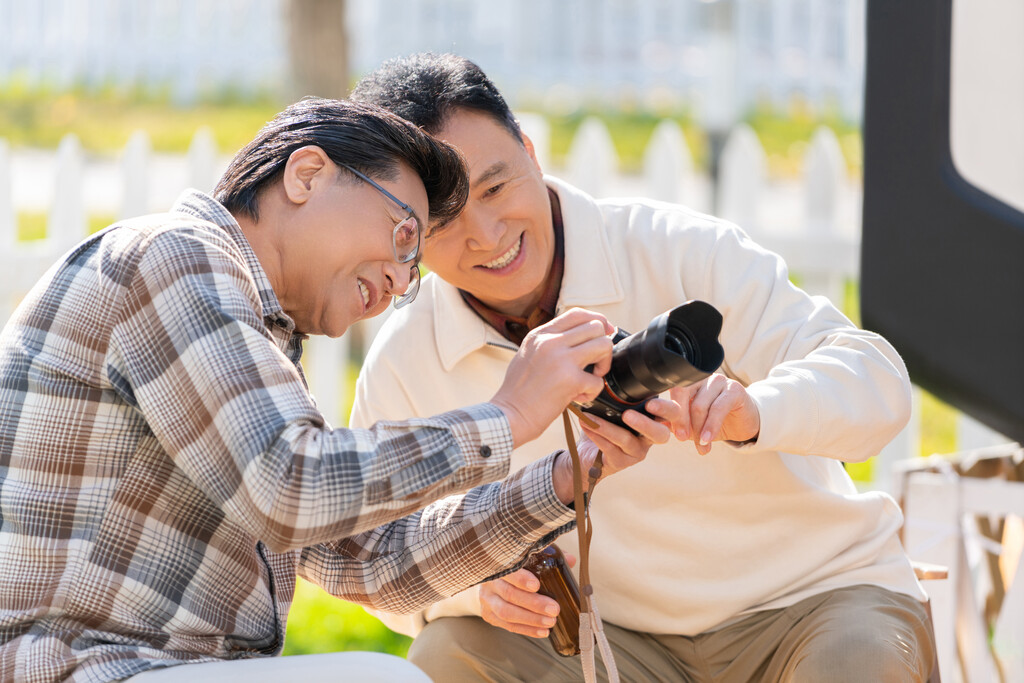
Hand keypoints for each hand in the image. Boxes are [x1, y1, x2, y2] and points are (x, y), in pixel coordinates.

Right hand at [479, 553, 577, 637]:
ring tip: (550, 622)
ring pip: (506, 612)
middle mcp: (489, 581)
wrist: (490, 580)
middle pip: (509, 594)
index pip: (507, 570)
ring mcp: (487, 600)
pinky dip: (526, 630)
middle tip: (554, 609)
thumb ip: (547, 556)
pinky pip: (508, 626)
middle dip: (533, 604)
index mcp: (497, 563)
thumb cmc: (514, 567)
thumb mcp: (527, 557)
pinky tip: (542, 631)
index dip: (520, 579)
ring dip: (531, 620)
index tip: (536, 585)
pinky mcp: (489, 615)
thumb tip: (571, 560)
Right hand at [491, 309, 613, 445]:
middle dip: (603, 346)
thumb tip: (577, 339)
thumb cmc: (518, 392)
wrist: (508, 416)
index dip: (598, 321)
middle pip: (596, 327)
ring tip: (590, 378)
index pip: (577, 314)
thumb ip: (549, 343)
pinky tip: (578, 398)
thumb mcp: (528, 355)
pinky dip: (593, 392)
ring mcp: (561, 359)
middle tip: (595, 365)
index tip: (605, 333)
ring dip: (604, 365)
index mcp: (540, 334)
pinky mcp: (570, 380)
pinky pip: (598, 381)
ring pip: (604, 345)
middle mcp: (550, 342)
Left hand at [551, 397, 682, 503]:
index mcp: (654, 419)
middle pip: (660, 434)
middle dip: (645, 424)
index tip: (651, 404)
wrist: (587, 451)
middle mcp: (650, 437)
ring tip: (591, 417)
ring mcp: (637, 452)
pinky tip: (587, 426)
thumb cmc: (605, 424)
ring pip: (627, 440)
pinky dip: (596, 436)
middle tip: (627, 415)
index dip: (666, 410)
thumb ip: (621, 394)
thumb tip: (611, 367)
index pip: (671, 414)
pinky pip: (610, 449)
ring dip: (607, 427)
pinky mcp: (622, 462)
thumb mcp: (614, 406)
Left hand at [669, 374, 759, 454]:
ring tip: (700, 446)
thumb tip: (656, 425)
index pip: (672, 391)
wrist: (744, 424)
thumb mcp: (692, 425)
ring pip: (699, 405)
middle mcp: (702, 378)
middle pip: (683, 394)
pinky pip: (717, 409)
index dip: (667, 410)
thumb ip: (675, 423)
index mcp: (688, 382)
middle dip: (681, 419)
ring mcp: (719, 381)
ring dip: (698, 429)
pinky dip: (711, 426)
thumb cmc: (715, 422)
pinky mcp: (734, 390)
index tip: (663, 429)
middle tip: (680, 438)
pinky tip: (707, 439)